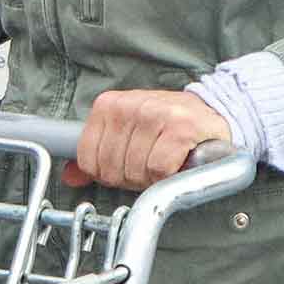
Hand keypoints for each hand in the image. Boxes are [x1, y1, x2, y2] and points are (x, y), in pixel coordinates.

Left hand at [65, 89, 231, 189]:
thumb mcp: (126, 133)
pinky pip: (159, 169)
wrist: (212, 114)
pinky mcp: (180, 127)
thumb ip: (97, 153)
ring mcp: (154, 114)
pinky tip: (176, 163)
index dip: (105, 173)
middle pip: (111, 168)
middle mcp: (128, 105)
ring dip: (151, 178)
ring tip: (164, 163)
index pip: (87, 158)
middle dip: (131, 178)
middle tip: (149, 166)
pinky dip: (168, 176)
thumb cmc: (166, 127)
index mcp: (108, 105)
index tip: (125, 167)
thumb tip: (71, 176)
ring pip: (135, 171)